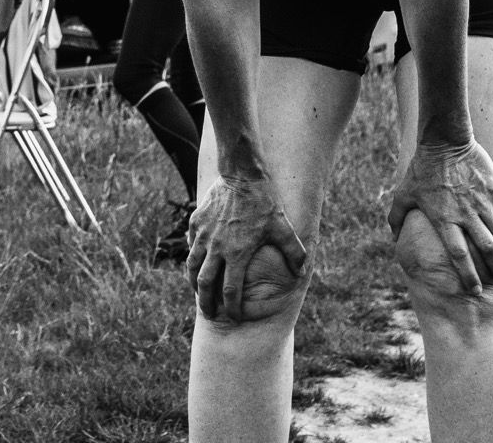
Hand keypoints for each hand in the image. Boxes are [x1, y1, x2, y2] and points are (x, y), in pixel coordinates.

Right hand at [188, 175, 308, 321]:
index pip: (231, 291)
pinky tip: (197, 263)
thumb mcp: (283, 227)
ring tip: (199, 293)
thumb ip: (294, 252)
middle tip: (210, 314)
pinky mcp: (196, 223)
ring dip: (195, 284)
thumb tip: (301, 273)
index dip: (232, 308)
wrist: (241, 175)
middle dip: (207, 303)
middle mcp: (216, 248)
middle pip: (205, 284)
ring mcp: (203, 235)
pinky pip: (191, 246)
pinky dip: (193, 259)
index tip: (234, 317)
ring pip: (192, 267)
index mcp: (237, 254)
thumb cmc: (264, 203)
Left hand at [387, 139, 492, 291]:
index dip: (468, 275)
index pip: (458, 255)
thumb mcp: (403, 194)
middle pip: (485, 249)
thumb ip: (397, 217)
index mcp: (443, 218)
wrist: (444, 141)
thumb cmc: (422, 169)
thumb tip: (393, 237)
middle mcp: (465, 213)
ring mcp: (482, 201)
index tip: (474, 290)